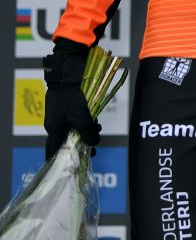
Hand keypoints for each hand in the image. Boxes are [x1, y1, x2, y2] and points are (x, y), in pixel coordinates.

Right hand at [44, 39, 100, 158]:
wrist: (70, 73)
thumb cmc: (73, 97)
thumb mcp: (82, 118)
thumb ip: (88, 133)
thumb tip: (94, 144)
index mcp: (54, 129)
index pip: (53, 150)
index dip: (61, 159)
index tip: (70, 166)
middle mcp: (55, 124)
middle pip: (68, 140)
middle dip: (83, 143)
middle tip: (94, 148)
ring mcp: (62, 115)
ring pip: (75, 129)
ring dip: (87, 131)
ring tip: (98, 129)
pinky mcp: (69, 107)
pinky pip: (78, 120)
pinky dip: (87, 122)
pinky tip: (96, 121)